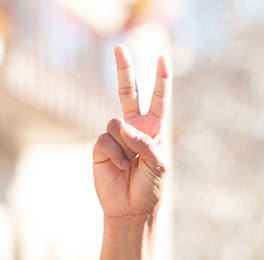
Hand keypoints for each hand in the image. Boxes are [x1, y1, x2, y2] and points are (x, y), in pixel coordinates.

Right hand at [92, 46, 170, 220]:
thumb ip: (145, 143)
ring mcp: (116, 136)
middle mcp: (135, 129)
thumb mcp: (158, 165)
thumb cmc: (150, 187)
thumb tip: (121, 126)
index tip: (163, 60)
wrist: (130, 208)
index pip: (158, 101)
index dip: (161, 81)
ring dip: (125, 145)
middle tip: (120, 48)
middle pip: (129, 94)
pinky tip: (119, 167)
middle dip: (125, 71)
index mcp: (154, 130)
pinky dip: (114, 154)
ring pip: (115, 123)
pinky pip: (105, 139)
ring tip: (131, 164)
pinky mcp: (101, 146)